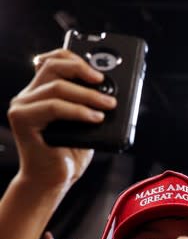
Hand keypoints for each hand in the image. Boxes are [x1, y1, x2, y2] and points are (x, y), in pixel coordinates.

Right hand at [6, 49, 114, 187]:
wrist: (54, 180)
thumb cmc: (70, 153)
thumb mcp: (86, 123)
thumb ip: (90, 104)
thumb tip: (113, 92)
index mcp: (41, 92)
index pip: (52, 61)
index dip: (75, 58)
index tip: (99, 69)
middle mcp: (28, 96)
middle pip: (53, 67)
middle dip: (82, 70)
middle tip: (104, 83)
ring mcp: (22, 106)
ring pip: (56, 87)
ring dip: (87, 95)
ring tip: (108, 105)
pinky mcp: (22, 120)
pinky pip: (53, 107)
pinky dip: (78, 110)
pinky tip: (95, 117)